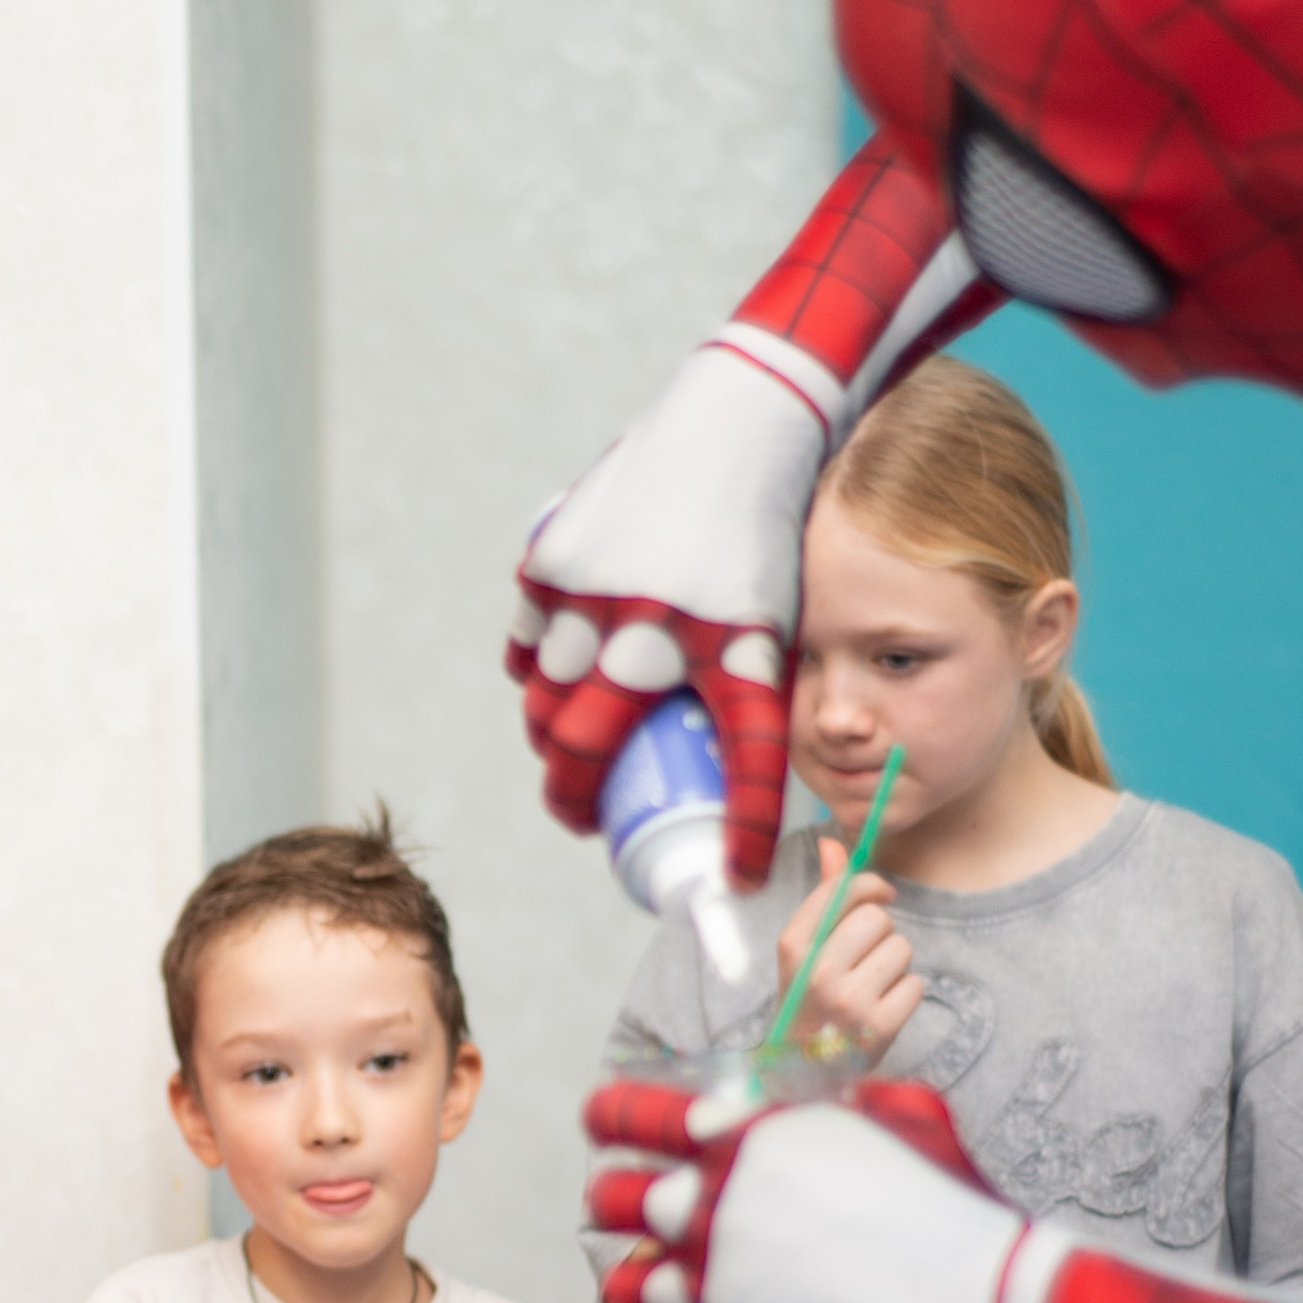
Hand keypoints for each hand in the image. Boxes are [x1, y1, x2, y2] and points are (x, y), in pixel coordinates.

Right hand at [508, 336, 819, 873]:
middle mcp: (660, 629)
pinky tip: (552, 680)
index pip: (748, 763)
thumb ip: (743, 691)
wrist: (742, 421)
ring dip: (551, 742)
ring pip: (544, 707)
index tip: (739, 881)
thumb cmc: (766, 535)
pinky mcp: (555, 561)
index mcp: (738, 645)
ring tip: (568, 750)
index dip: (746, 832)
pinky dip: (534, 675)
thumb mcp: (777, 616)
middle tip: (585, 816)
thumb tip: (715, 781)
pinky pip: (526, 649)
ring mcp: (594, 594)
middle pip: (589, 754)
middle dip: (577, 803)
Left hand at [586, 1080, 1022, 1302]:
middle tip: (635, 1211)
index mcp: (739, 1141)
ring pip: (637, 1287)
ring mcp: (708, 1292)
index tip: (598, 1121)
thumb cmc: (949, 1203)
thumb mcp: (904, 1115)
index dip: (610, 1115)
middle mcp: (706, 1211)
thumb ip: (851, 1105)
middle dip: (617, 1199)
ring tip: (691, 1290)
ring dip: (661, 1285)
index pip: (633, 1115)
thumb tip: (847, 1097)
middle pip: (612, 1199)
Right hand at [775, 836, 923, 1058]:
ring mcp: (850, 1000)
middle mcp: (818, 971)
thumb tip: (833, 842)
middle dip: (879, 935)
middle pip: (878, 918)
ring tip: (870, 989)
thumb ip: (824, 896)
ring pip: (901, 949)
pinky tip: (881, 1010)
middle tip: (863, 962)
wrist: (803, 1072)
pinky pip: (915, 984)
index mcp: (793, 945)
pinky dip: (904, 996)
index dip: (870, 887)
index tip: (880, 896)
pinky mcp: (880, 1026)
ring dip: (893, 966)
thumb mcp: (802, 951)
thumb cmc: (807, 1001)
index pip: (844, 890)